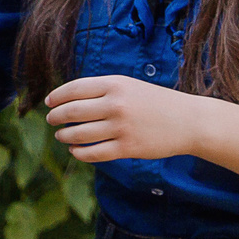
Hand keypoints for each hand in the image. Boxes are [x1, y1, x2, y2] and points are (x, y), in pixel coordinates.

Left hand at [45, 75, 206, 163]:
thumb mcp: (129, 86)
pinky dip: (79, 153)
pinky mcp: (128, 148)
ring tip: (62, 135)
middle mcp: (116, 104)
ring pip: (79, 134)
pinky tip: (75, 151)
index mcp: (115, 84)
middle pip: (72, 111)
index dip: (57, 96)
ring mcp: (122, 127)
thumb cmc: (155, 102)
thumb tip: (68, 100)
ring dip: (65, 136)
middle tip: (51, 120)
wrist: (189, 121)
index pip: (74, 89)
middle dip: (56, 117)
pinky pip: (94, 153)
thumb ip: (101, 90)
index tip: (49, 103)